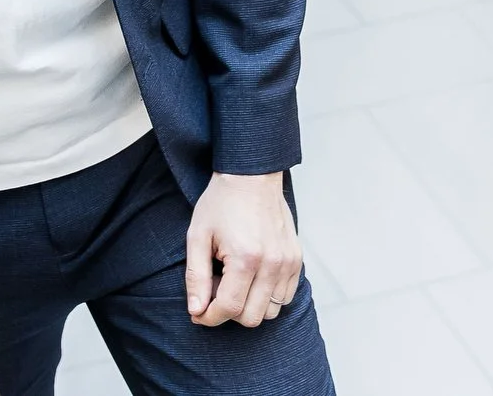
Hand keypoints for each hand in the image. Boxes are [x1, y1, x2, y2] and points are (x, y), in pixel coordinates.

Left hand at [185, 172, 303, 327]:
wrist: (251, 176)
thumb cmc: (221, 203)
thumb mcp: (197, 236)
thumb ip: (196, 277)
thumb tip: (196, 310)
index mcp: (246, 258)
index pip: (230, 309)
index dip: (209, 317)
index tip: (198, 313)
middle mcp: (272, 264)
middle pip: (252, 317)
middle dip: (228, 312)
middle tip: (214, 290)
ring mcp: (288, 263)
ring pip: (271, 312)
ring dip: (249, 306)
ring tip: (233, 281)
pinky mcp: (296, 260)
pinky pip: (286, 297)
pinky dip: (267, 297)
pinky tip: (251, 278)